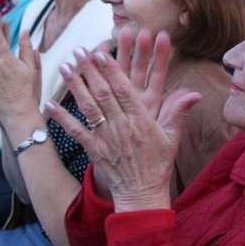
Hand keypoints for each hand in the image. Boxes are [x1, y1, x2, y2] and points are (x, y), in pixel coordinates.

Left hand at [47, 28, 198, 210]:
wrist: (142, 194)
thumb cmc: (158, 164)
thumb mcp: (172, 138)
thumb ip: (179, 112)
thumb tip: (194, 94)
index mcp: (141, 120)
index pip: (124, 90)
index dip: (111, 70)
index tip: (101, 52)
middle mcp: (121, 126)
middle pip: (103, 93)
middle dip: (90, 70)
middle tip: (80, 51)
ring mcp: (106, 138)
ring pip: (88, 107)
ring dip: (75, 86)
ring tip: (65, 67)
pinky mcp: (94, 150)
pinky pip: (75, 131)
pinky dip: (62, 117)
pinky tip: (50, 103)